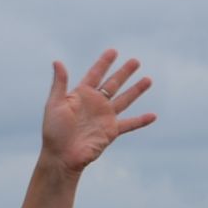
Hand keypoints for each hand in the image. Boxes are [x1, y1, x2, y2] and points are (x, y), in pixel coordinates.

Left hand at [42, 51, 155, 172]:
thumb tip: (58, 62)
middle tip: (136, 61)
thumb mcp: (55, 104)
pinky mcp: (111, 131)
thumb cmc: (54, 131)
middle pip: (114, 84)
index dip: (104, 63)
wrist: (62, 155)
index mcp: (81, 94)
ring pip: (125, 100)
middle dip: (124, 72)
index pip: (95, 74)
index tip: (113, 51)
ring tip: (148, 80)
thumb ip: (60, 83)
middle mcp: (96, 103)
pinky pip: (130, 124)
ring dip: (136, 90)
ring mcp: (105, 117)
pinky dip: (141, 120)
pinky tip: (153, 116)